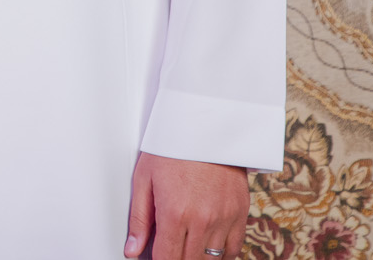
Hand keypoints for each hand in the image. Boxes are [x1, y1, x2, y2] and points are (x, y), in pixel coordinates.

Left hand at [123, 151, 247, 258]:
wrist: (207, 126)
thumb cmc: (172, 148)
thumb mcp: (144, 178)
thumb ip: (139, 219)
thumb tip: (132, 249)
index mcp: (175, 213)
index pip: (167, 259)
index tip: (155, 256)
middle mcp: (202, 220)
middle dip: (176, 259)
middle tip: (167, 248)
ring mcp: (224, 218)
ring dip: (196, 257)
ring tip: (185, 245)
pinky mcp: (240, 213)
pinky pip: (234, 249)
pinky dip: (221, 255)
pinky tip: (207, 247)